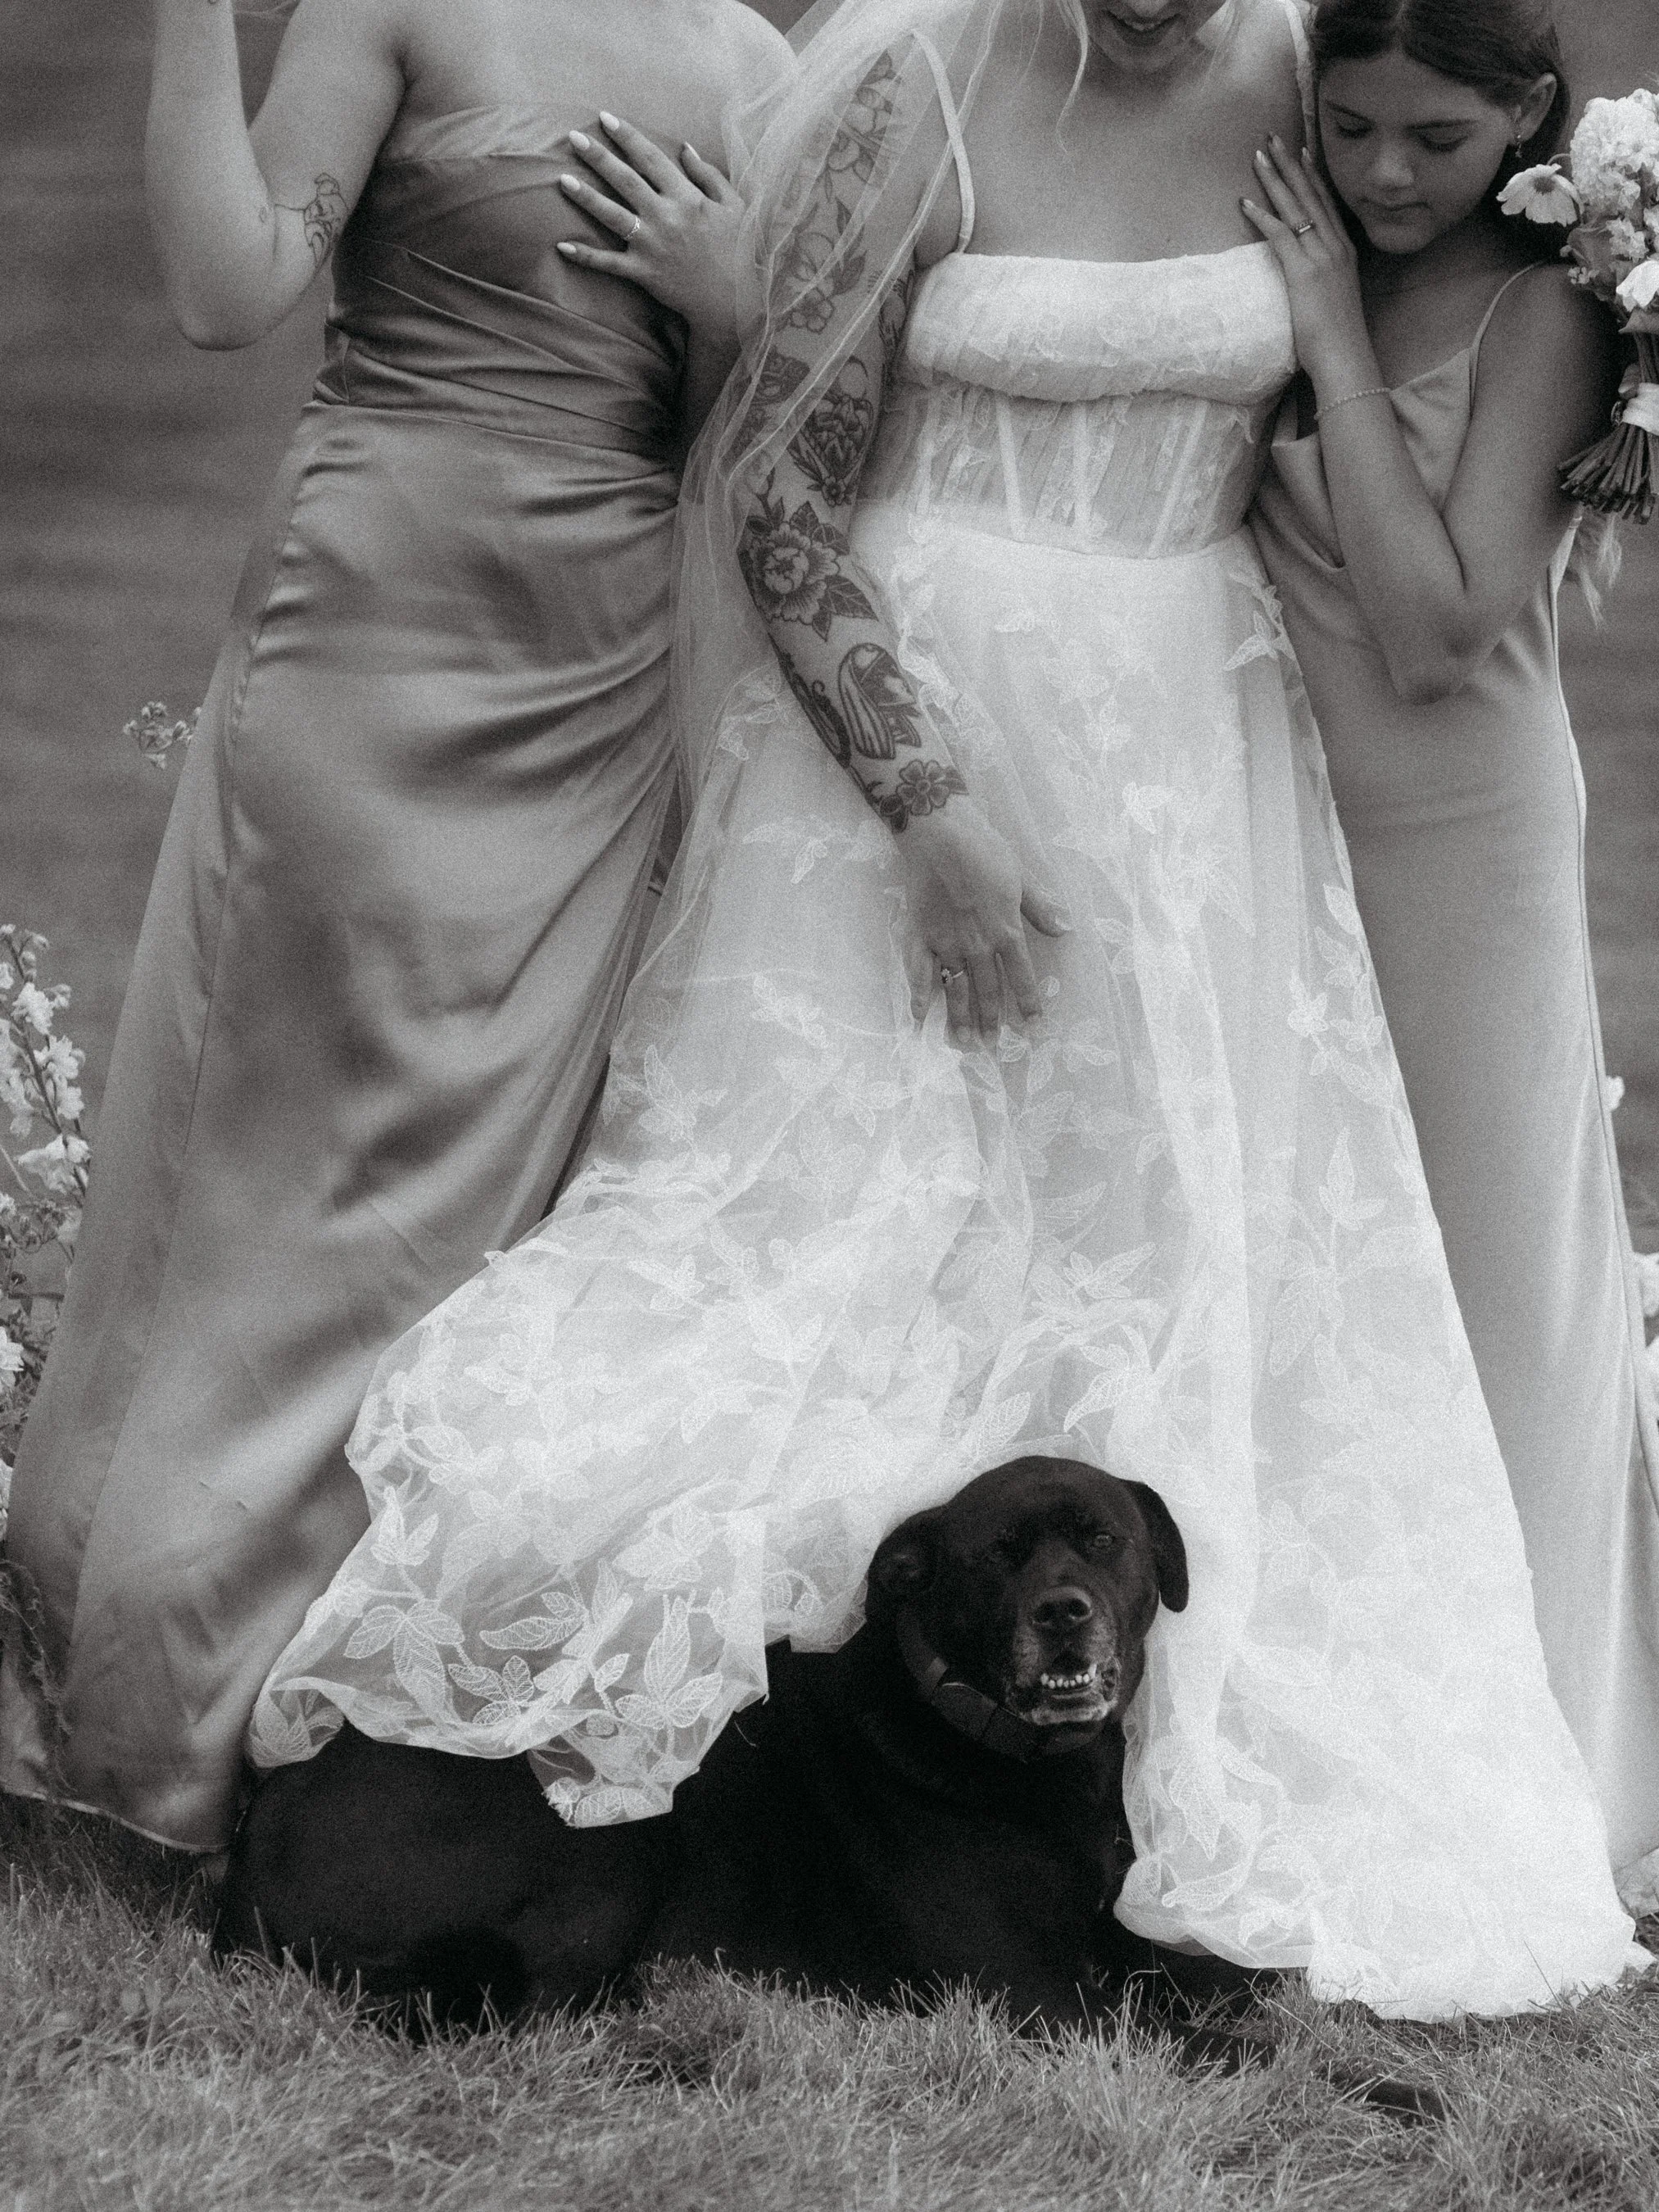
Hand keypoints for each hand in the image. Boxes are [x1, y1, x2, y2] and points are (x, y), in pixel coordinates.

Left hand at [556, 112, 745, 346]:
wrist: (734, 301)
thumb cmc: (738, 250)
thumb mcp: (733, 205)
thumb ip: (708, 174)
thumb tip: (684, 148)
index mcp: (686, 197)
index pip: (650, 158)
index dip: (627, 136)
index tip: (605, 118)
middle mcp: (665, 216)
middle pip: (625, 179)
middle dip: (598, 156)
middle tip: (573, 136)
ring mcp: (652, 245)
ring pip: (612, 215)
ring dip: (586, 197)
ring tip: (562, 180)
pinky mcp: (644, 273)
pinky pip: (609, 264)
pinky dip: (586, 257)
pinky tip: (562, 247)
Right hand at [895, 802, 1070, 1043]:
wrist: (942, 834)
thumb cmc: (985, 849)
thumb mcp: (1021, 877)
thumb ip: (1041, 908)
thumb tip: (1067, 929)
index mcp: (1006, 931)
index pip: (1021, 976)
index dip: (1028, 1003)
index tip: (1034, 1027)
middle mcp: (977, 945)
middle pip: (986, 990)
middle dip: (991, 1021)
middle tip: (992, 1047)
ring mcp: (946, 942)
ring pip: (955, 987)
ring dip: (959, 1018)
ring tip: (962, 1044)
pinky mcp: (920, 933)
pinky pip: (919, 969)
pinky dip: (918, 992)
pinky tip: (919, 1014)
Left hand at [1241, 138, 1373, 392]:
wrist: (1345, 356)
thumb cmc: (1338, 336)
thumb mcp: (1336, 297)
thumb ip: (1327, 279)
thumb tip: (1314, 278)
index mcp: (1344, 250)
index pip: (1326, 203)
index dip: (1311, 175)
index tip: (1300, 151)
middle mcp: (1335, 246)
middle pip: (1310, 196)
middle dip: (1290, 165)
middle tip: (1273, 138)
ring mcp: (1321, 257)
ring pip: (1295, 208)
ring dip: (1274, 180)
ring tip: (1258, 156)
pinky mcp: (1303, 272)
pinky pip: (1280, 235)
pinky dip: (1261, 217)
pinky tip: (1244, 202)